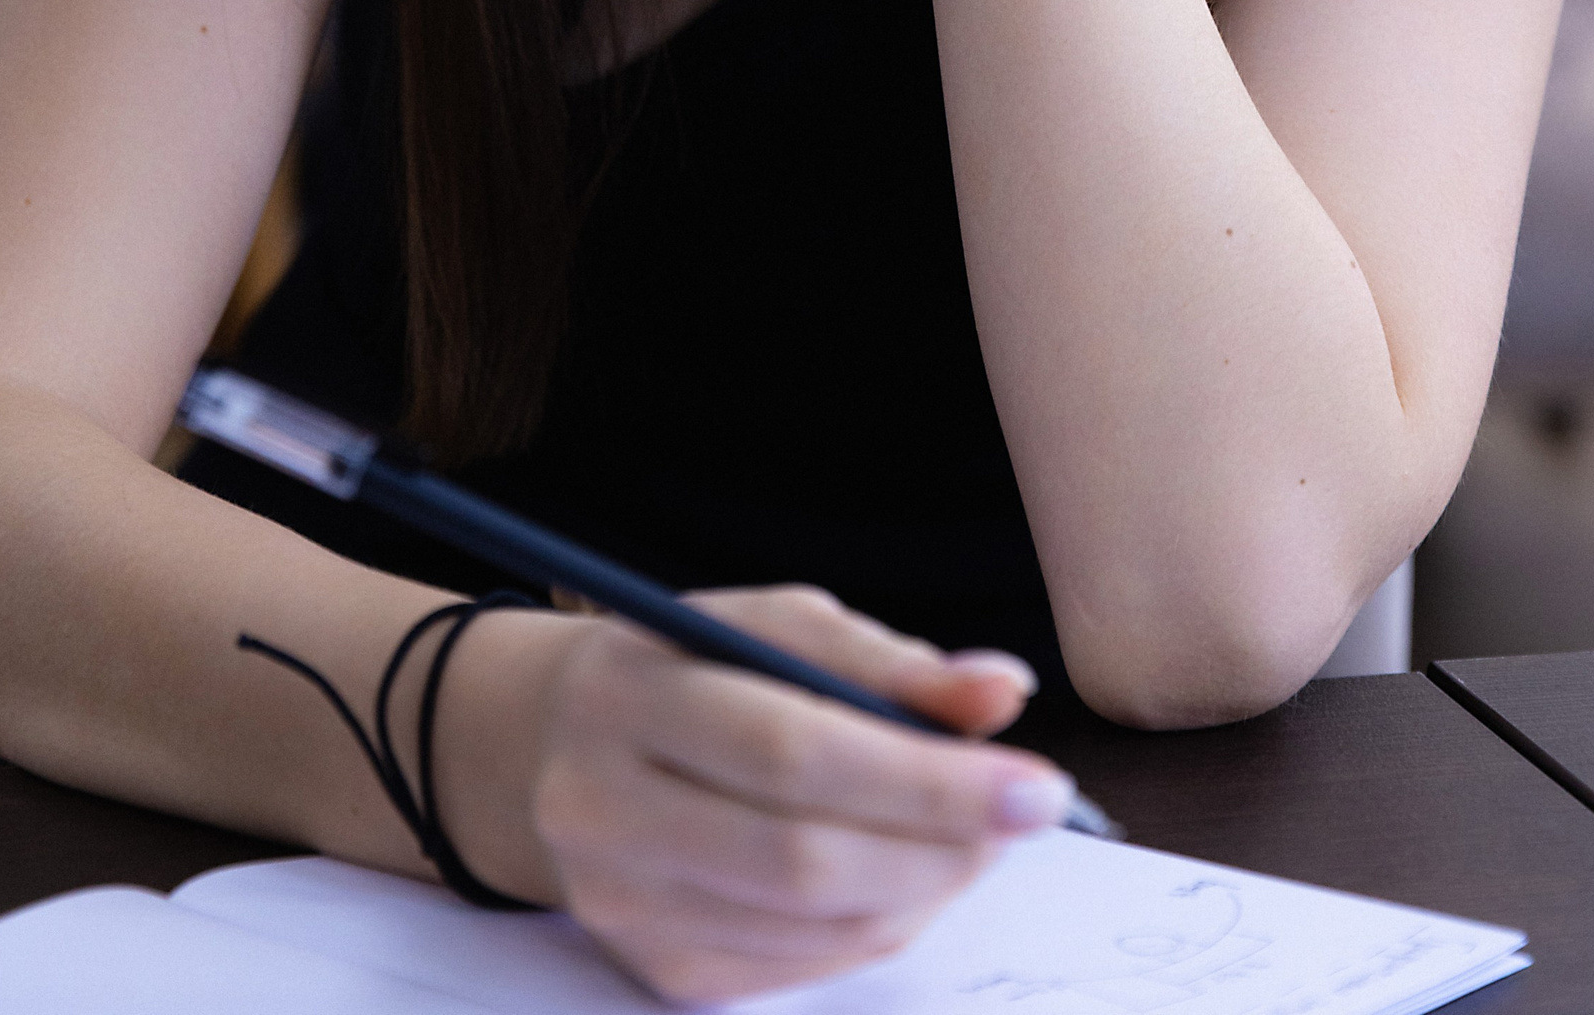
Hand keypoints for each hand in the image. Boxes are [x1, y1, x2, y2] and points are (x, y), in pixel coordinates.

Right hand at [446, 587, 1069, 1002]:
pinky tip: (908, 874)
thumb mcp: (773, 625)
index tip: (1036, 781)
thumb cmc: (689, 669)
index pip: (794, 748)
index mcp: (631, 691)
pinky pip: (798, 967)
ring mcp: (623, 905)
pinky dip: (878, 924)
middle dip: (944, 842)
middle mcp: (606, 807)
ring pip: (813, 925)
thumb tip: (1001, 692)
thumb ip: (886, 662)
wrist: (556, 747)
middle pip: (804, 855)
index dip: (927, 777)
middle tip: (1027, 813)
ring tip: (974, 835)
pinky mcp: (654, 969)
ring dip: (927, 887)